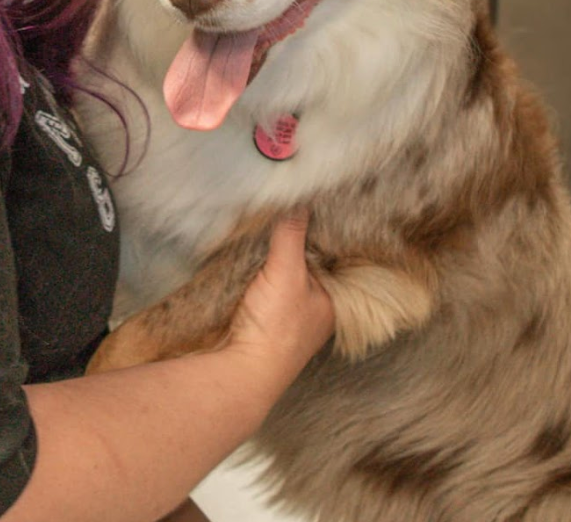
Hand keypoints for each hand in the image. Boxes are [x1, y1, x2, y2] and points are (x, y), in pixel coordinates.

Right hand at [224, 211, 334, 384]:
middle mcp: (312, 309)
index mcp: (330, 300)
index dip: (319, 233)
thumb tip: (300, 200)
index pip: (330, 258)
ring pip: (281, 276)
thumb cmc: (276, 327)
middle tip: (283, 210)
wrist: (241, 370)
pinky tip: (246, 257)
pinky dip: (255, 273)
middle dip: (293, 243)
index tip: (309, 205)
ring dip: (271, 258)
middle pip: (304, 266)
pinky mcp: (259, 320)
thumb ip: (291, 235)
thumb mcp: (287, 272)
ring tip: (263, 226)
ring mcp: (285, 316)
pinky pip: (261, 287)